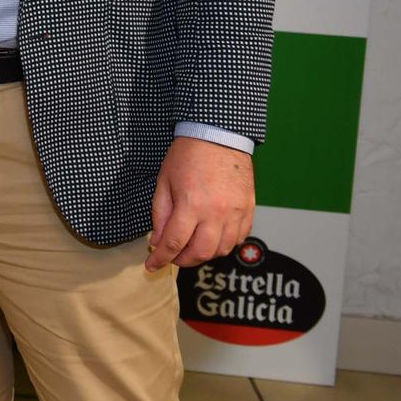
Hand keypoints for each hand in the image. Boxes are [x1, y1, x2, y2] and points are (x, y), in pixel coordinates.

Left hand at [146, 136, 255, 270]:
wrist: (218, 136)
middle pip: (200, 253)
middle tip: (172, 257)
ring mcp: (236, 213)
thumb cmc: (188, 155)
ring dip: (204, 254)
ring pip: (222, 250)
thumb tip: (158, 241)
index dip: (161, 258)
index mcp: (191, 205)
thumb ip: (161, 214)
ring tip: (191, 247)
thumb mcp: (164, 182)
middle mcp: (216, 213)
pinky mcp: (249, 210)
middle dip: (183, 260)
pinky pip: (238, 239)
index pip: (174, 243)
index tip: (151, 265)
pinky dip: (224, 245)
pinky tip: (212, 238)